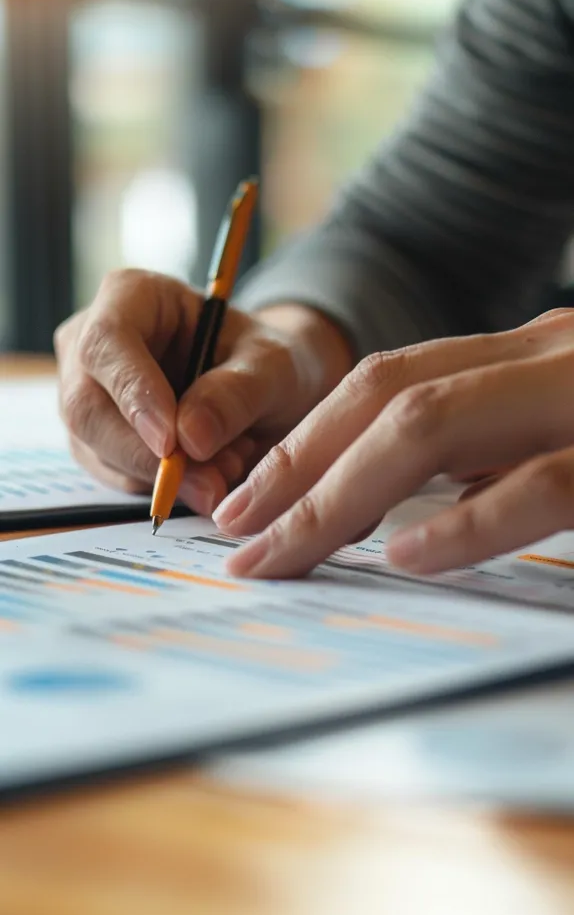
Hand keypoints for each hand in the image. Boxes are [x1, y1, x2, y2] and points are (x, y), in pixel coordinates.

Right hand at [55, 269, 352, 514]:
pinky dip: (164, 488)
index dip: (133, 394)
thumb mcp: (273, 366)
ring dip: (164, 477)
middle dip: (148, 456)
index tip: (171, 442)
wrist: (267, 389)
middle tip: (213, 481)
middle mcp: (93, 343)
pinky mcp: (98, 441)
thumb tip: (190, 438)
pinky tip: (210, 475)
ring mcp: (88, 394)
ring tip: (229, 467)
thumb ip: (237, 393)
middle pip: (87, 407)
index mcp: (131, 296)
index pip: (107, 342)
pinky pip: (116, 477)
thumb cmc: (265, 360)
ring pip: (98, 451)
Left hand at [214, 309, 573, 576]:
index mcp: (526, 357)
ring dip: (338, 494)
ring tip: (274, 550)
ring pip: (430, 424)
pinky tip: (406, 557)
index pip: (391, 383)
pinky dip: (464, 525)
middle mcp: (543, 360)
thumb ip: (506, 449)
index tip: (250, 498)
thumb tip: (444, 497)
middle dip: (295, 463)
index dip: (307, 440)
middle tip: (233, 526)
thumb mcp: (569, 426)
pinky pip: (538, 485)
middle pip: (386, 397)